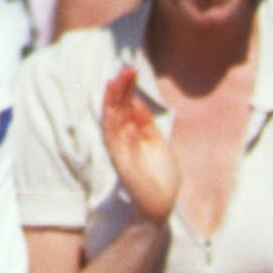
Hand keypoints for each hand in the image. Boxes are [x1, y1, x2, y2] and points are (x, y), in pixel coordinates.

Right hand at [100, 65, 179, 223]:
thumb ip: (145, 123)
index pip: (124, 105)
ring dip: (112, 104)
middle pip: (116, 109)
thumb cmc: (160, 175)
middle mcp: (122, 139)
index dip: (127, 88)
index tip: (131, 70)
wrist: (161, 203)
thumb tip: (136, 101)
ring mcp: (120, 151)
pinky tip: (126, 118)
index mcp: (131, 133)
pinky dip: (121, 132)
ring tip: (115, 84)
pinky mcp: (122, 165)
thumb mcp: (156, 142)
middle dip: (119, 89)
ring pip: (111, 123)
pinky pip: (117, 146)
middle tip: (124, 70)